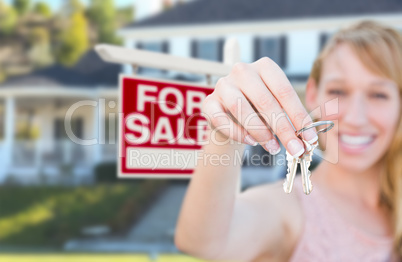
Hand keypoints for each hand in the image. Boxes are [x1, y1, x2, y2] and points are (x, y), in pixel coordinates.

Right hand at [202, 57, 317, 156]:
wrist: (232, 117)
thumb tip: (309, 139)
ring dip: (261, 132)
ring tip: (274, 148)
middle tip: (296, 150)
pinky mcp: (208, 102)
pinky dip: (238, 133)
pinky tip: (251, 141)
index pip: (284, 91)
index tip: (310, 138)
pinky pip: (221, 120)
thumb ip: (292, 119)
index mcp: (265, 66)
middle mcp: (242, 70)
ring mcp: (223, 85)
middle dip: (283, 129)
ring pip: (241, 109)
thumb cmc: (260, 111)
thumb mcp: (278, 109)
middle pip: (265, 101)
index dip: (299, 116)